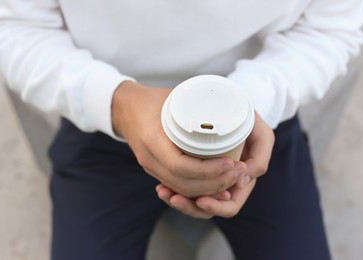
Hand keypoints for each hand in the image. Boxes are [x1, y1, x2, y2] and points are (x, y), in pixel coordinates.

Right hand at [111, 81, 241, 197]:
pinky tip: (217, 184)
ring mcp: (151, 167)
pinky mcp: (155, 170)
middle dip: (214, 184)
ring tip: (232, 179)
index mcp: (152, 140)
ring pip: (181, 189)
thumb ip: (195, 109)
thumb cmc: (150, 100)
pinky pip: (177, 185)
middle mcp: (149, 159)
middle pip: (183, 184)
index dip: (208, 170)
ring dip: (209, 189)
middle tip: (238, 173)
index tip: (230, 163)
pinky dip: (198, 189)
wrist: (125, 109)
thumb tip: (227, 113)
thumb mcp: (172, 99)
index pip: (181, 166)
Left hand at [155, 113, 274, 217]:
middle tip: (175, 199)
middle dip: (191, 207)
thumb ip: (260, 156)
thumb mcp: (260, 134)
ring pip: (193, 200)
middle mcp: (224, 183)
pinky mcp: (193, 169)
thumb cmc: (246, 118)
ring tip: (164, 194)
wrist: (229, 103)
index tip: (201, 200)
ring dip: (179, 201)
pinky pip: (183, 187)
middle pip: (207, 209)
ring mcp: (208, 177)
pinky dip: (172, 190)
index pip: (230, 206)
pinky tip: (161, 188)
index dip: (216, 207)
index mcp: (241, 180)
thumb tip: (241, 181)